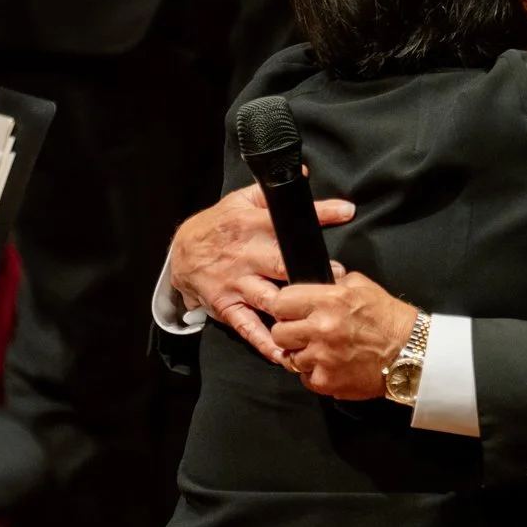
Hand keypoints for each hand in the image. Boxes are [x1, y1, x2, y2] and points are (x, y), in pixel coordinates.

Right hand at [167, 184, 355, 362]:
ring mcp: (236, 283)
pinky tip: (282, 353)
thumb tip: (305, 174)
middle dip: (308, 269)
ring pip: (267, 298)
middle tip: (337, 276)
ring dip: (291, 309)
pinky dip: (264, 342)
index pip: (287, 219)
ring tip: (316, 317)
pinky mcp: (228, 306)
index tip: (345, 211)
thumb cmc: (219, 226)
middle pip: (281, 263)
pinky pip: (247, 327)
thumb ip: (271, 192)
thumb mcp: (240, 201)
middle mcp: (245, 255)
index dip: (317, 214)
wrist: (181, 253)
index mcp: (250, 225)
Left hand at [267, 271, 418, 400]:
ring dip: (302, 355)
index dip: (285, 307)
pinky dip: (315, 374)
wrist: (411, 354)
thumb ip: (334, 283)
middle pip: (279, 333)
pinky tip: (331, 367)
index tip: (292, 312)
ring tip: (321, 352)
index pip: (281, 302)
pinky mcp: (327, 382)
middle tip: (305, 334)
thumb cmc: (389, 320)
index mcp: (329, 301)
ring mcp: (322, 358)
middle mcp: (321, 329)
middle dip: (290, 333)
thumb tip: (316, 282)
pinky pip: (305, 379)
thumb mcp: (363, 287)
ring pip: (289, 359)